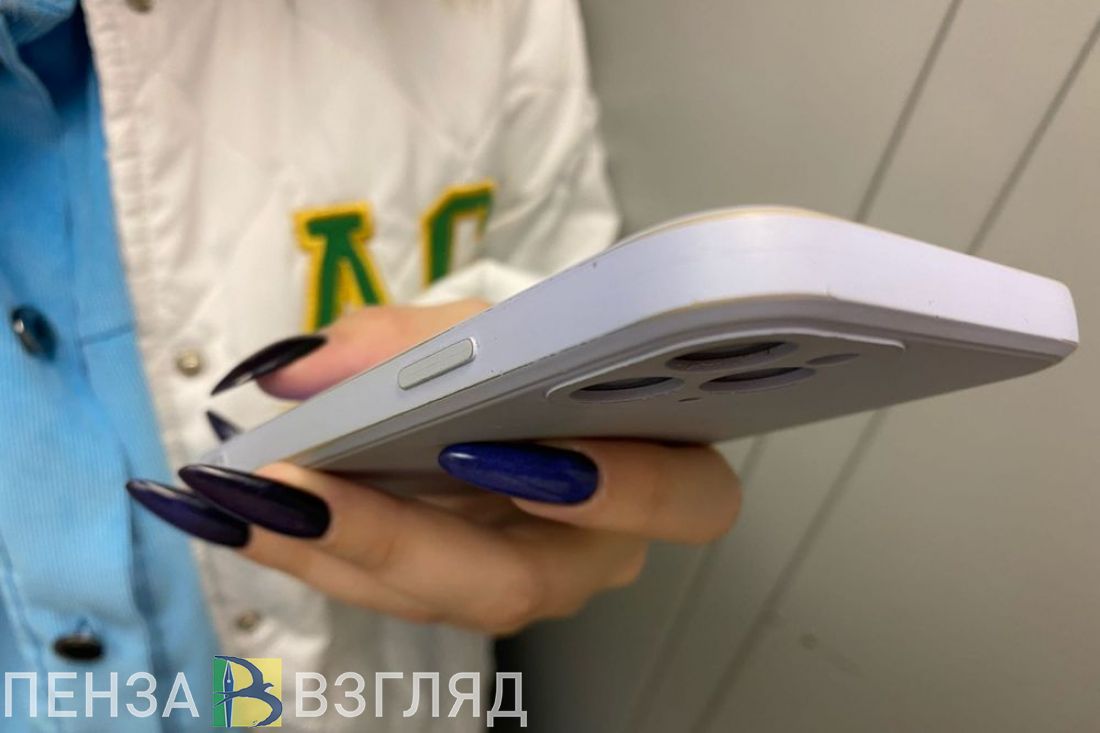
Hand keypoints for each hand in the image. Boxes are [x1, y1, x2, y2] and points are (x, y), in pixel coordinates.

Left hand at [127, 301, 741, 633]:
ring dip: (326, 548)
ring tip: (237, 494)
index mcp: (658, 466)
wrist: (520, 399)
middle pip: (522, 583)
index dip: (613, 488)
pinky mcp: (458, 588)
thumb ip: (410, 340)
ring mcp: (525, 579)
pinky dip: (305, 547)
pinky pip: (384, 588)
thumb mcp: (488, 326)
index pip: (684, 500)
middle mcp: (597, 547)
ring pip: (436, 597)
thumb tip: (300, 370)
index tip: (495, 447)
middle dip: (401, 539)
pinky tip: (237, 507)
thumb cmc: (533, 356)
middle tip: (299, 487)